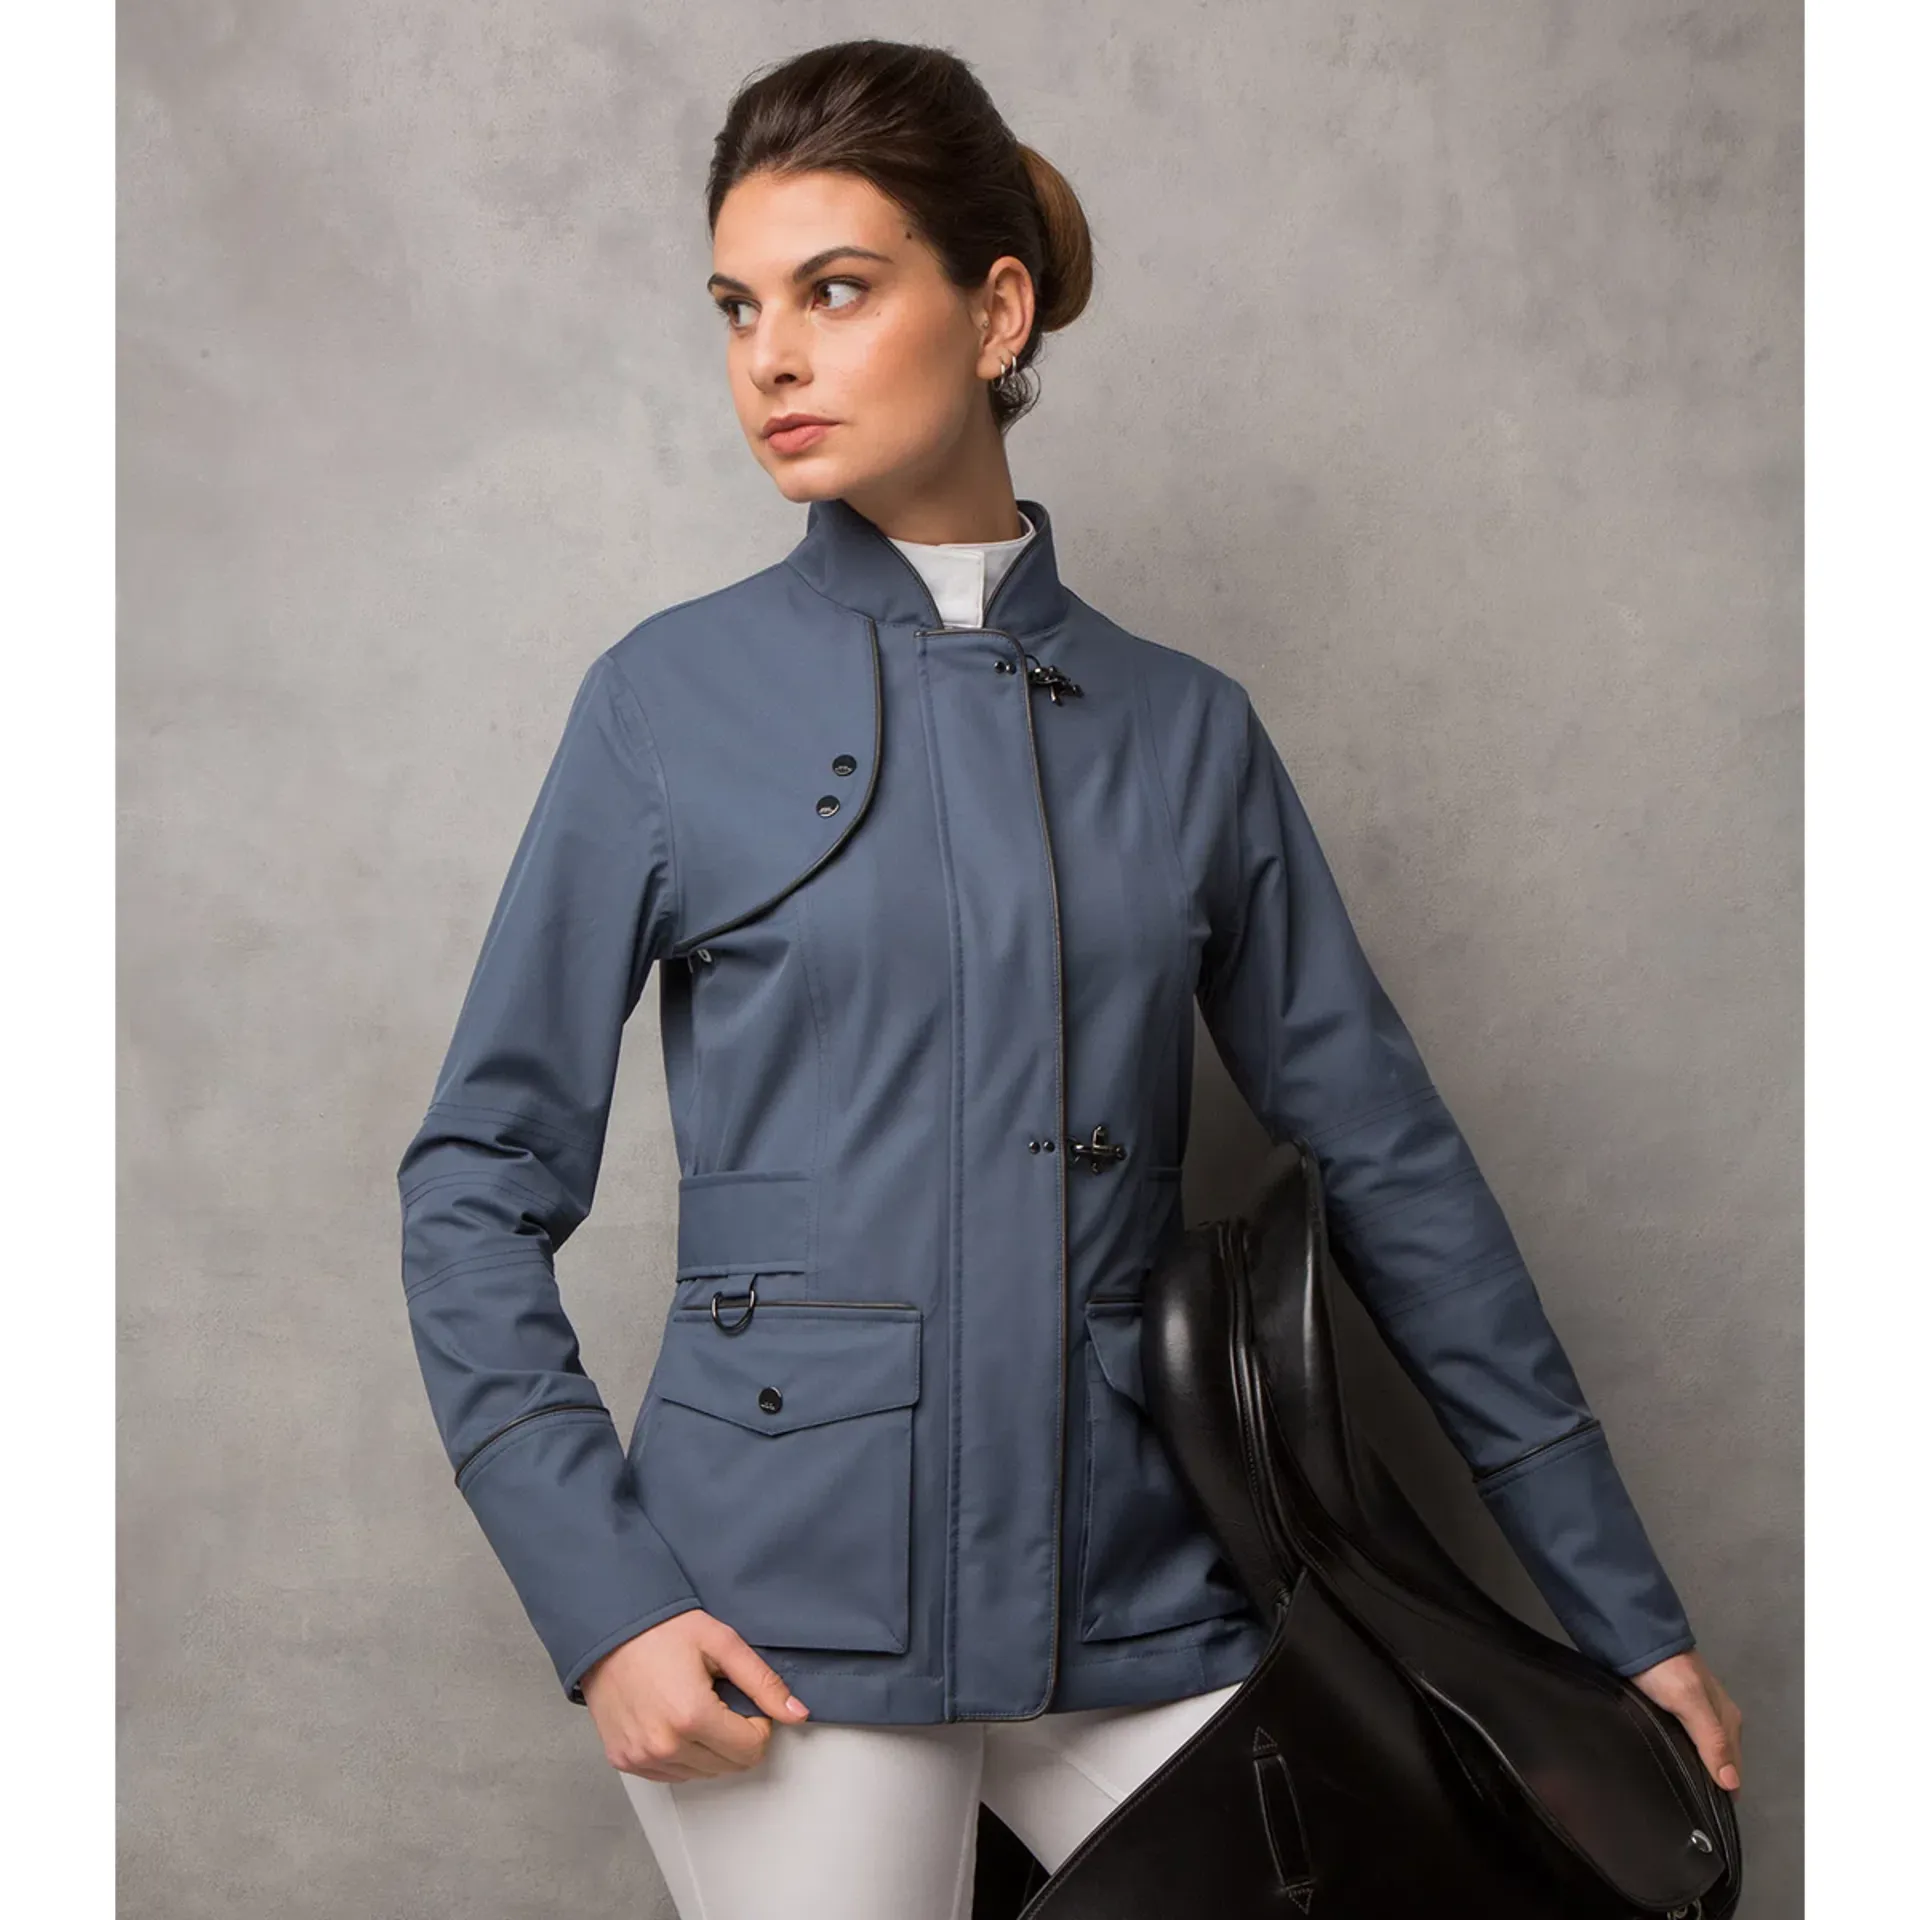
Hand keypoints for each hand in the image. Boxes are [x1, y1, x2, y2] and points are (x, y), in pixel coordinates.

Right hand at [579, 1608, 810, 1780]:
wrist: (608, 1629)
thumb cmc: (663, 1630)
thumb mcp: (722, 1643)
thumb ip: (763, 1682)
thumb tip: (798, 1714)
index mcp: (692, 1716)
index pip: (751, 1750)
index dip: (757, 1724)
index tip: (743, 1699)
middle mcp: (664, 1746)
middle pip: (728, 1767)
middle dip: (735, 1736)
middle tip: (720, 1700)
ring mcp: (641, 1758)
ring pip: (702, 1774)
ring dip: (709, 1748)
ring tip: (694, 1707)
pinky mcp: (624, 1762)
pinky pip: (671, 1775)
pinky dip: (682, 1755)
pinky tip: (674, 1722)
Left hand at [1628, 1647, 1743, 1796]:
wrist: (1635, 1635)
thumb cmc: (1664, 1669)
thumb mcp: (1690, 1702)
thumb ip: (1711, 1739)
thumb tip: (1731, 1783)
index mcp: (1727, 1720)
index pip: (1732, 1769)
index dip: (1723, 1792)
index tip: (1707, 1817)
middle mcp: (1715, 1719)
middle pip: (1718, 1762)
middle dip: (1708, 1784)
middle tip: (1687, 1810)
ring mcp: (1693, 1714)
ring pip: (1699, 1752)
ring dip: (1691, 1769)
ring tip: (1674, 1794)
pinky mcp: (1671, 1710)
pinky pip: (1681, 1741)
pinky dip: (1677, 1755)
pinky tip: (1664, 1765)